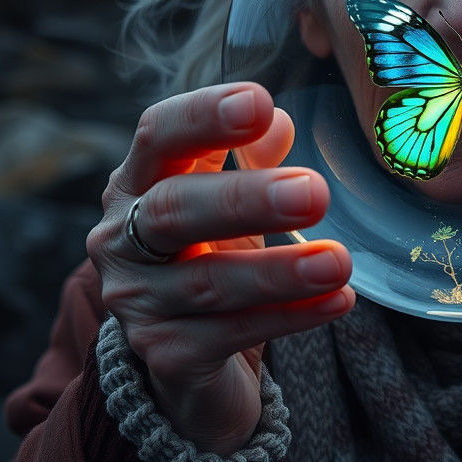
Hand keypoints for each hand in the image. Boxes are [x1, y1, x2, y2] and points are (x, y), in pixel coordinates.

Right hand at [86, 82, 353, 454]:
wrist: (188, 358)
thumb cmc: (209, 256)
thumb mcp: (230, 202)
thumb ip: (252, 159)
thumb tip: (279, 123)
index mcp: (138, 183)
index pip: (159, 137)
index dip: (203, 117)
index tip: (259, 103)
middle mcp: (123, 240)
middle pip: (173, 210)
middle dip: (245, 199)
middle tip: (314, 193)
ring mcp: (139, 303)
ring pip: (207, 284)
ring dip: (280, 271)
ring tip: (338, 261)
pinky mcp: (167, 358)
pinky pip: (231, 335)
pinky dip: (290, 316)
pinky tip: (338, 300)